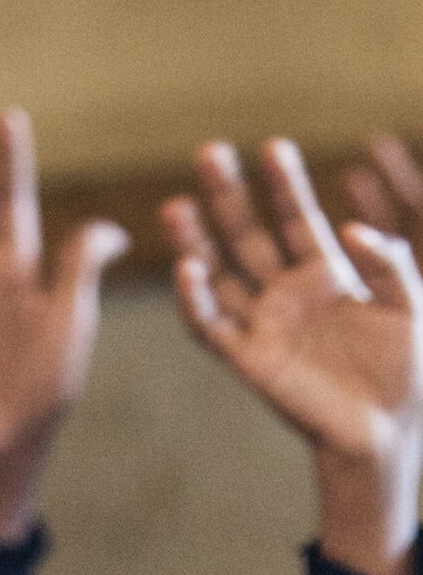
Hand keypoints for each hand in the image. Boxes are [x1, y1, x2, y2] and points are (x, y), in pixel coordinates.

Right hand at [167, 140, 422, 574]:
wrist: (384, 427)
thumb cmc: (404, 365)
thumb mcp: (410, 301)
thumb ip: (387, 262)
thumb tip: (348, 230)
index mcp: (325, 272)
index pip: (296, 217)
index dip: (284, 183)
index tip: (272, 146)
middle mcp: (286, 293)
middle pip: (246, 235)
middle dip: (227, 195)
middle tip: (208, 152)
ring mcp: (262, 325)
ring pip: (218, 275)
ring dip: (195, 242)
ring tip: (174, 206)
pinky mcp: (248, 360)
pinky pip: (212, 328)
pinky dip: (195, 302)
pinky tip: (185, 271)